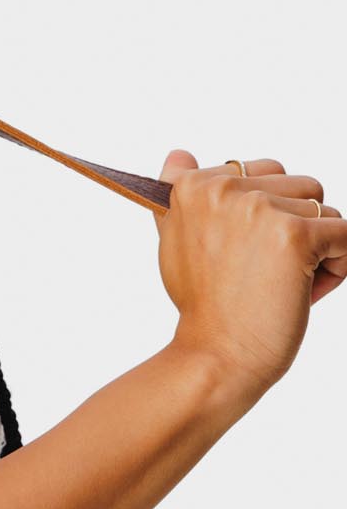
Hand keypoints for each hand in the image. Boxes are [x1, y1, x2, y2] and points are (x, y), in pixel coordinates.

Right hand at [153, 150, 344, 393]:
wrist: (216, 354)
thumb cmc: (203, 303)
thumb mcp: (178, 240)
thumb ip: (183, 195)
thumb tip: (178, 153)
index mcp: (194, 185)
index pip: (263, 174)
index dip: (266, 215)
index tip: (243, 252)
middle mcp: (223, 189)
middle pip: (300, 187)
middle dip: (297, 227)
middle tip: (266, 271)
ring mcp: (258, 209)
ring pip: (325, 209)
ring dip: (319, 248)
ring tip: (284, 282)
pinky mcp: (295, 235)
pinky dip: (340, 265)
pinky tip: (307, 289)